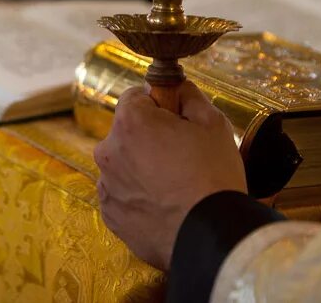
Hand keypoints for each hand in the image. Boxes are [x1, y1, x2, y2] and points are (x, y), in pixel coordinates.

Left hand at [94, 83, 246, 270]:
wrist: (210, 234)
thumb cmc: (213, 177)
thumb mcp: (213, 123)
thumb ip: (189, 96)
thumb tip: (177, 87)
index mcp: (129, 122)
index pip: (135, 98)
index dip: (158, 106)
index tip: (176, 120)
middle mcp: (108, 151)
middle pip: (127, 132)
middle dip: (149, 138)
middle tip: (181, 156)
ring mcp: (107, 185)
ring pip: (125, 165)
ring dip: (142, 168)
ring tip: (175, 185)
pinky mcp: (110, 215)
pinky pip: (123, 195)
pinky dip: (139, 196)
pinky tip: (165, 204)